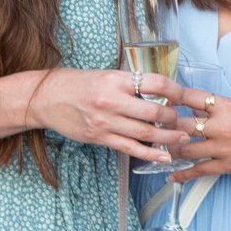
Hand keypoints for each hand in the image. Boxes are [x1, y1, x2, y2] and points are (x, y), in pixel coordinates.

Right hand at [26, 69, 190, 164]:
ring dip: (168, 136)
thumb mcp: (107, 75)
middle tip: (183, 119)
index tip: (184, 96)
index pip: (156, 84)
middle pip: (154, 112)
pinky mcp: (100, 138)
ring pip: (146, 133)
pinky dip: (150, 154)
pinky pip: (130, 148)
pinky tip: (165, 156)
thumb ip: (131, 84)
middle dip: (173, 117)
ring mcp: (105, 122)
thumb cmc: (78, 84)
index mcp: (116, 80)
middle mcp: (112, 101)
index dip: (176, 90)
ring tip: (183, 137)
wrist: (46, 98)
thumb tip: (162, 91)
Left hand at [165, 86, 230, 183]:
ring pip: (184, 149)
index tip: (157, 97)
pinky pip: (197, 171)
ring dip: (169, 149)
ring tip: (159, 149)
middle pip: (181, 124)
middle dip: (163, 126)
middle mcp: (222, 126)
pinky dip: (181, 175)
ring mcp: (222, 147)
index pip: (190, 97)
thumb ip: (217, 108)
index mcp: (226, 107)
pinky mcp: (226, 165)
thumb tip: (191, 106)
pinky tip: (171, 176)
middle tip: (152, 126)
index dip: (170, 95)